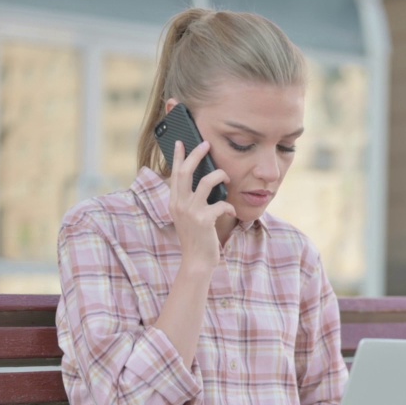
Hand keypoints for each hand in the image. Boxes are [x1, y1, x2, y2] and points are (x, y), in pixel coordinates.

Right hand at [167, 138, 234, 269]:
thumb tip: (205, 180)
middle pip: (186, 171)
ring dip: (220, 175)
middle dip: (196, 155)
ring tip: (227, 177)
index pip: (175, 174)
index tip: (180, 142)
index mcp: (174, 202)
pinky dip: (229, 205)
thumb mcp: (188, 217)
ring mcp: (191, 212)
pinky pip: (221, 203)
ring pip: (207, 182)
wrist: (196, 261)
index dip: (177, 157)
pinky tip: (231, 210)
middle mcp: (179, 205)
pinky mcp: (204, 220)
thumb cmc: (197, 238)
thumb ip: (191, 200)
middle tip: (206, 144)